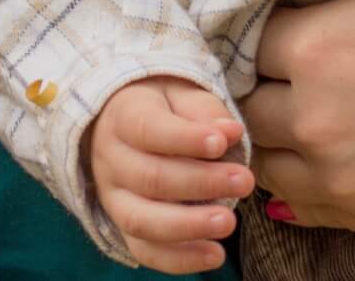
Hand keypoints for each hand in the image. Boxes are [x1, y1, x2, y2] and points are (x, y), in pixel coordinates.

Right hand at [86, 76, 254, 272]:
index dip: (185, 139)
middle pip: (150, 178)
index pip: (148, 130)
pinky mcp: (123, 226)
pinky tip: (215, 255)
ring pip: (142, 220)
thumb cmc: (166, 107)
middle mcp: (110, 161)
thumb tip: (230, 132)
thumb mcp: (183, 94)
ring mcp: (112, 198)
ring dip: (188, 226)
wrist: (128, 124)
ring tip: (229, 223)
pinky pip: (144, 250)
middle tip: (244, 182)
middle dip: (200, 183)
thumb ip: (205, 111)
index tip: (221, 143)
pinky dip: (179, 259)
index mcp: (123, 118)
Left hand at [237, 0, 354, 234]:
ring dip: (278, 136)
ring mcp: (347, 177)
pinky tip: (327, 155)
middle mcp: (319, 119)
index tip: (282, 19)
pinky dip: (308, 181)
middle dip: (263, 81)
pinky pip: (309, 207)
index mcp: (319, 46)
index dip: (264, 24)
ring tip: (302, 111)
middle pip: (246, 104)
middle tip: (285, 66)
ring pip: (268, 161)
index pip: (246, 36)